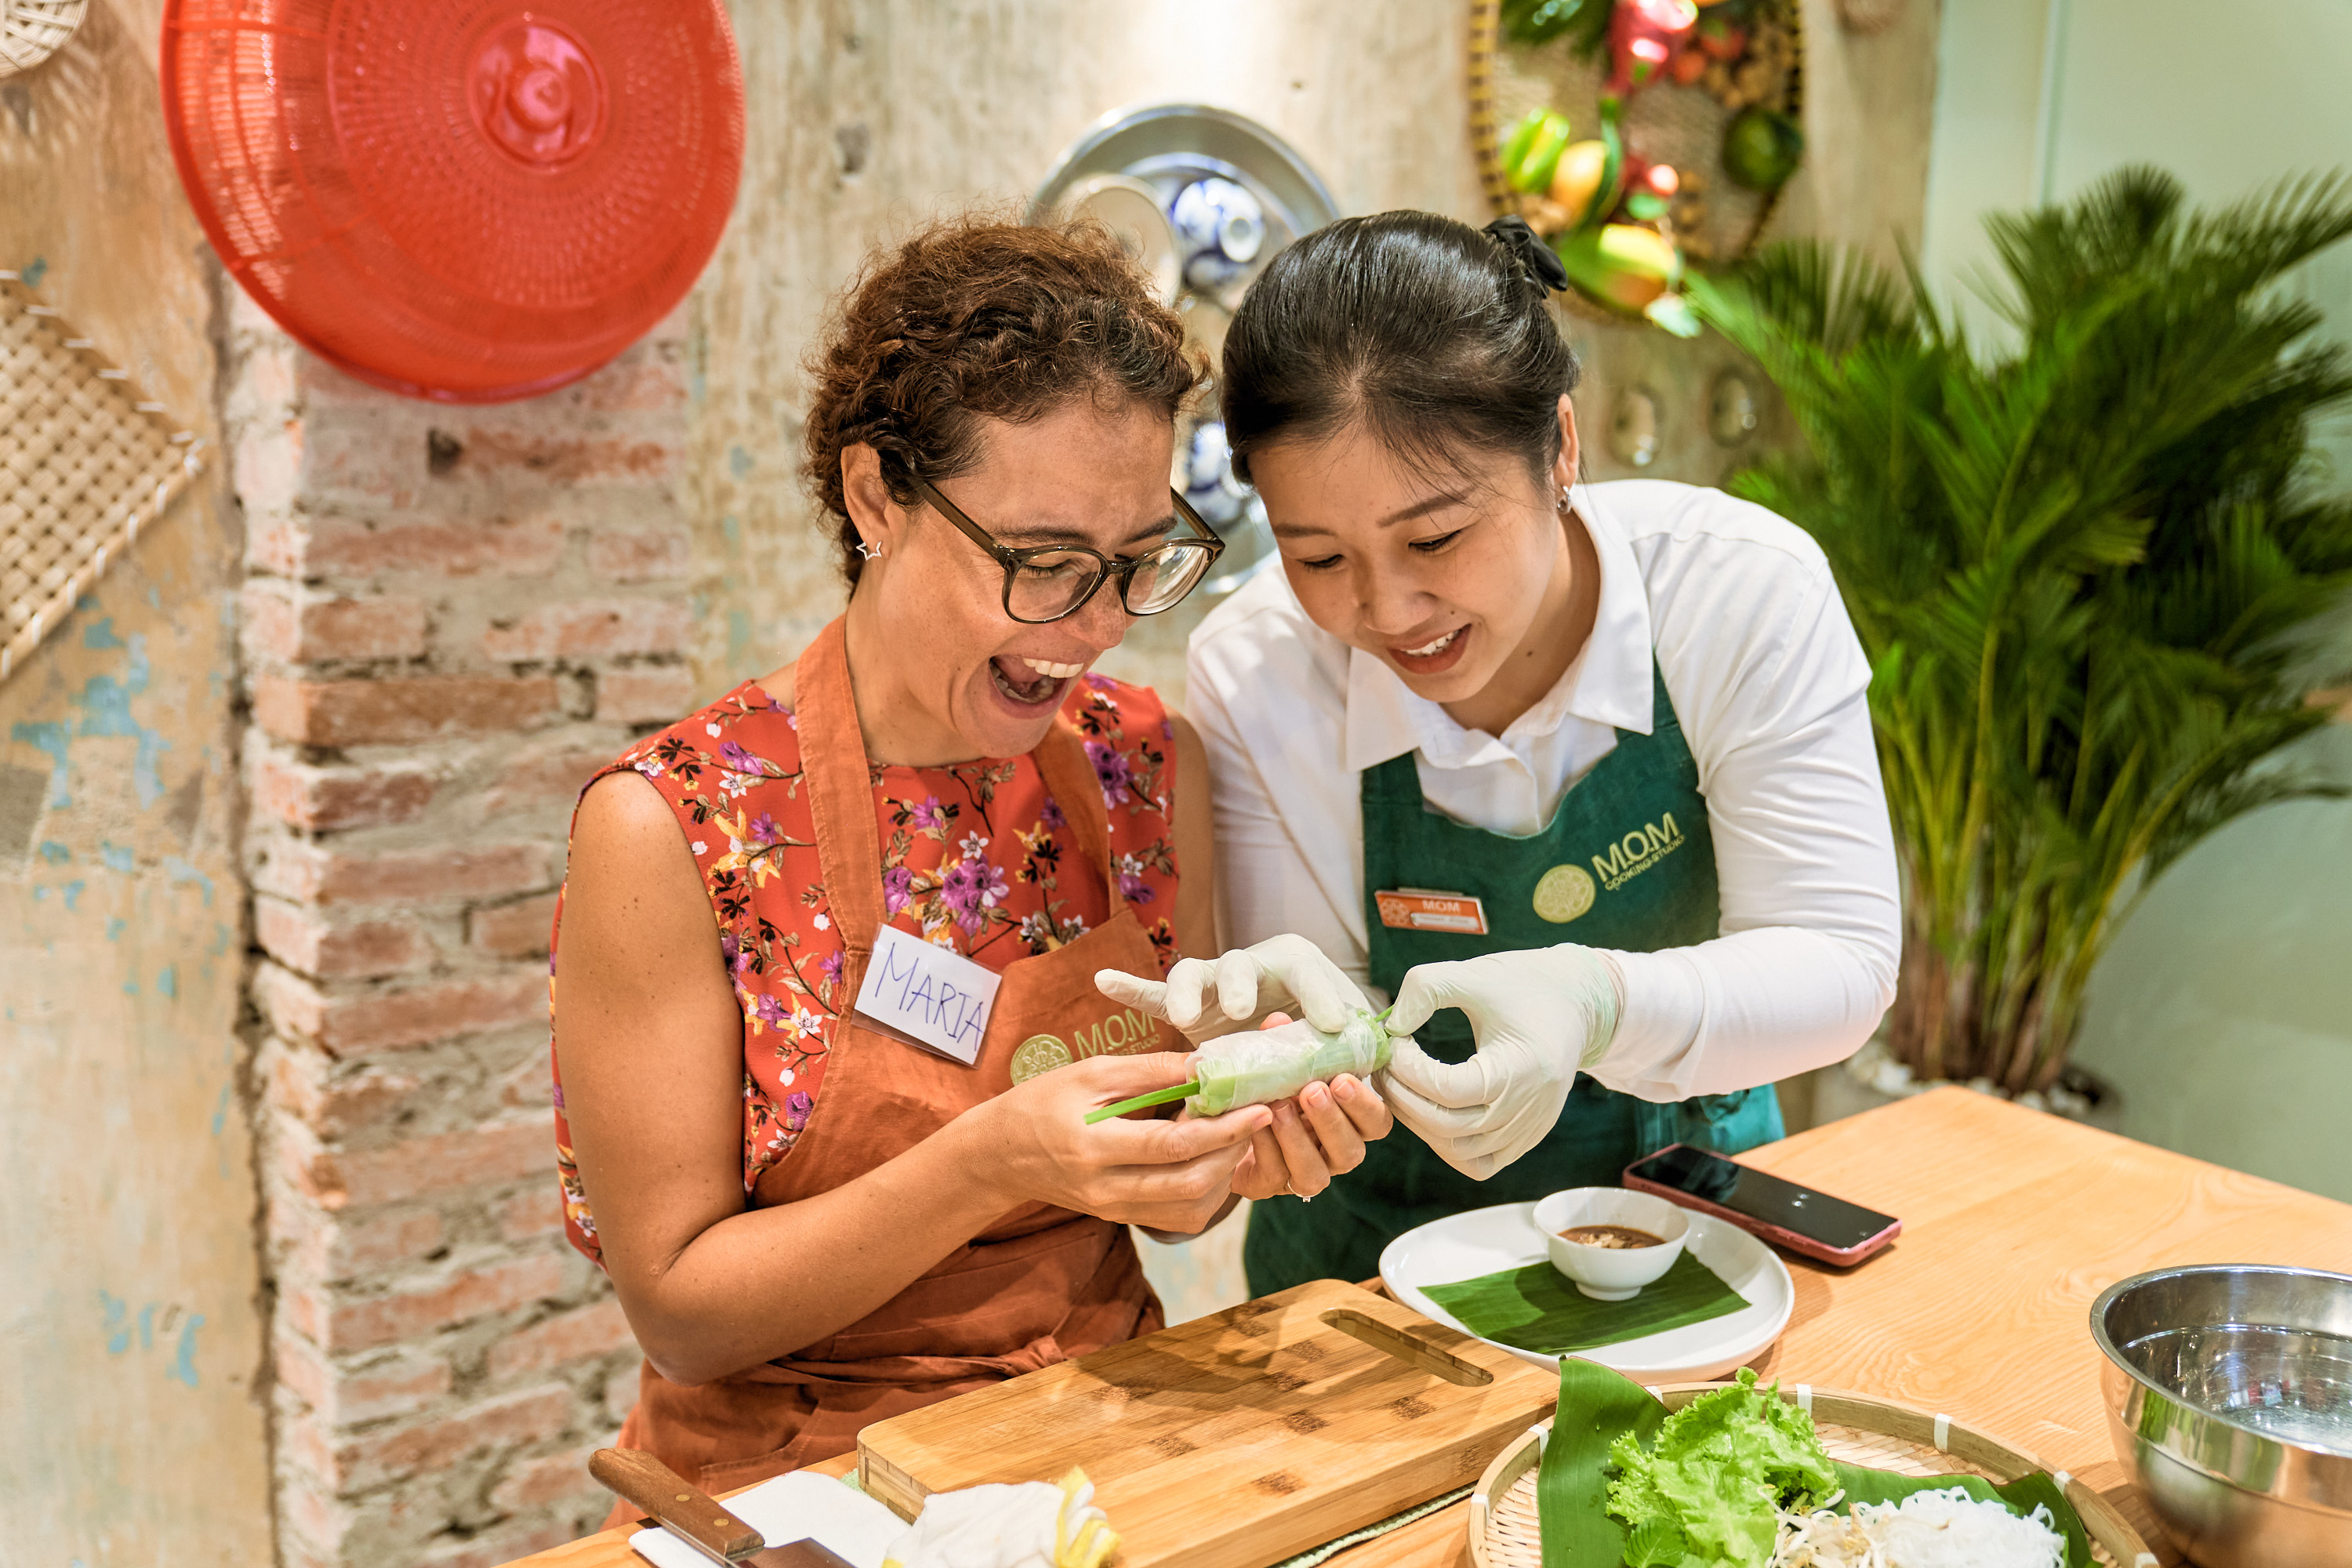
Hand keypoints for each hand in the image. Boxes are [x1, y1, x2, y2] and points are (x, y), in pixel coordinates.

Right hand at [963, 1052, 1272, 1233]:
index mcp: (1094, 1147)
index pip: (1173, 1146)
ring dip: (1224, 1173)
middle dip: (1232, 1151)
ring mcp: (1114, 1210)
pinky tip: (1211, 1159)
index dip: (1222, 1129)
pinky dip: (1206, 1191)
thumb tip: (1208, 1064)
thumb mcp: (1091, 1072)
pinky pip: (1178, 1217)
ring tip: (1233, 1134)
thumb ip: (1151, 1071)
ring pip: (1191, 1208)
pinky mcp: (1121, 1218)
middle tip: (1254, 1116)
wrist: (1001, 1153)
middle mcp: (1106, 1189)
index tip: (1258, 1106)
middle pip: (1190, 1184)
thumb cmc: (1044, 1101)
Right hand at [1095, 933, 1369, 1041]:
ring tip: (1183, 1013)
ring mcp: (1213, 985)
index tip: (1334, 1024)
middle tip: (1241, 1012)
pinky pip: (1155, 994)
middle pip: (1241, 965)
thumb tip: (1372, 1067)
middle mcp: (1253, 968)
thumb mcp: (1352, 1042)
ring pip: (1193, 976)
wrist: (1299, 1032)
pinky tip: (1105, 980)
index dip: (1319, 995)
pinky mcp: (1186, 1004)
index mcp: (1298, 966)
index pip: (1308, 973)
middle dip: (1239, 986)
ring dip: (1187, 993)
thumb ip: (1360, 1048)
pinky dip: (1130, 988)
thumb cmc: (1330, 1039)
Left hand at [1218, 1012, 1394, 1201]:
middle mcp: (1333, 1153)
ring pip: (1316, 1174)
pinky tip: (1254, 1125)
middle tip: (1313, 1091)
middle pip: (1351, 1150)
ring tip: (1280, 1108)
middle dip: (1332, 1120)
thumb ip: (1284, 1045)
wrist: (1225, 1123)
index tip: (1343, 1079)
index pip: (1376, 1122)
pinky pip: (1275, 1175)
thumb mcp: (1279, 1064)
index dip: (1365, 1105)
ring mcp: (1303, 1174)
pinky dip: (1266, 1148)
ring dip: (1299, 1139)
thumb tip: (1279, 1022)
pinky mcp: (1269, 1186)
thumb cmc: (1268, 1088)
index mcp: (1348, 1122)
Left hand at [1381, 945, 1621, 1179]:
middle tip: (1382, 1066)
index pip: (1448, 1090)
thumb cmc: (1524, 985)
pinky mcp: (1525, 1138)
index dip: (1408, 1068)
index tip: (1391, 1040)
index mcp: (1520, 1069)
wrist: (1576, 1003)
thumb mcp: (1474, 974)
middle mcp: (1527, 1109)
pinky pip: (1478, 1163)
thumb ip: (1427, 988)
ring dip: (1418, 1123)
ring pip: (1458, 1152)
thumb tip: (1390, 1026)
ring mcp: (1528, 1130)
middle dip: (1402, 1097)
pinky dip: (1446, 1145)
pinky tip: (1429, 1109)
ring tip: (1399, 1085)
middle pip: (1447, 1127)